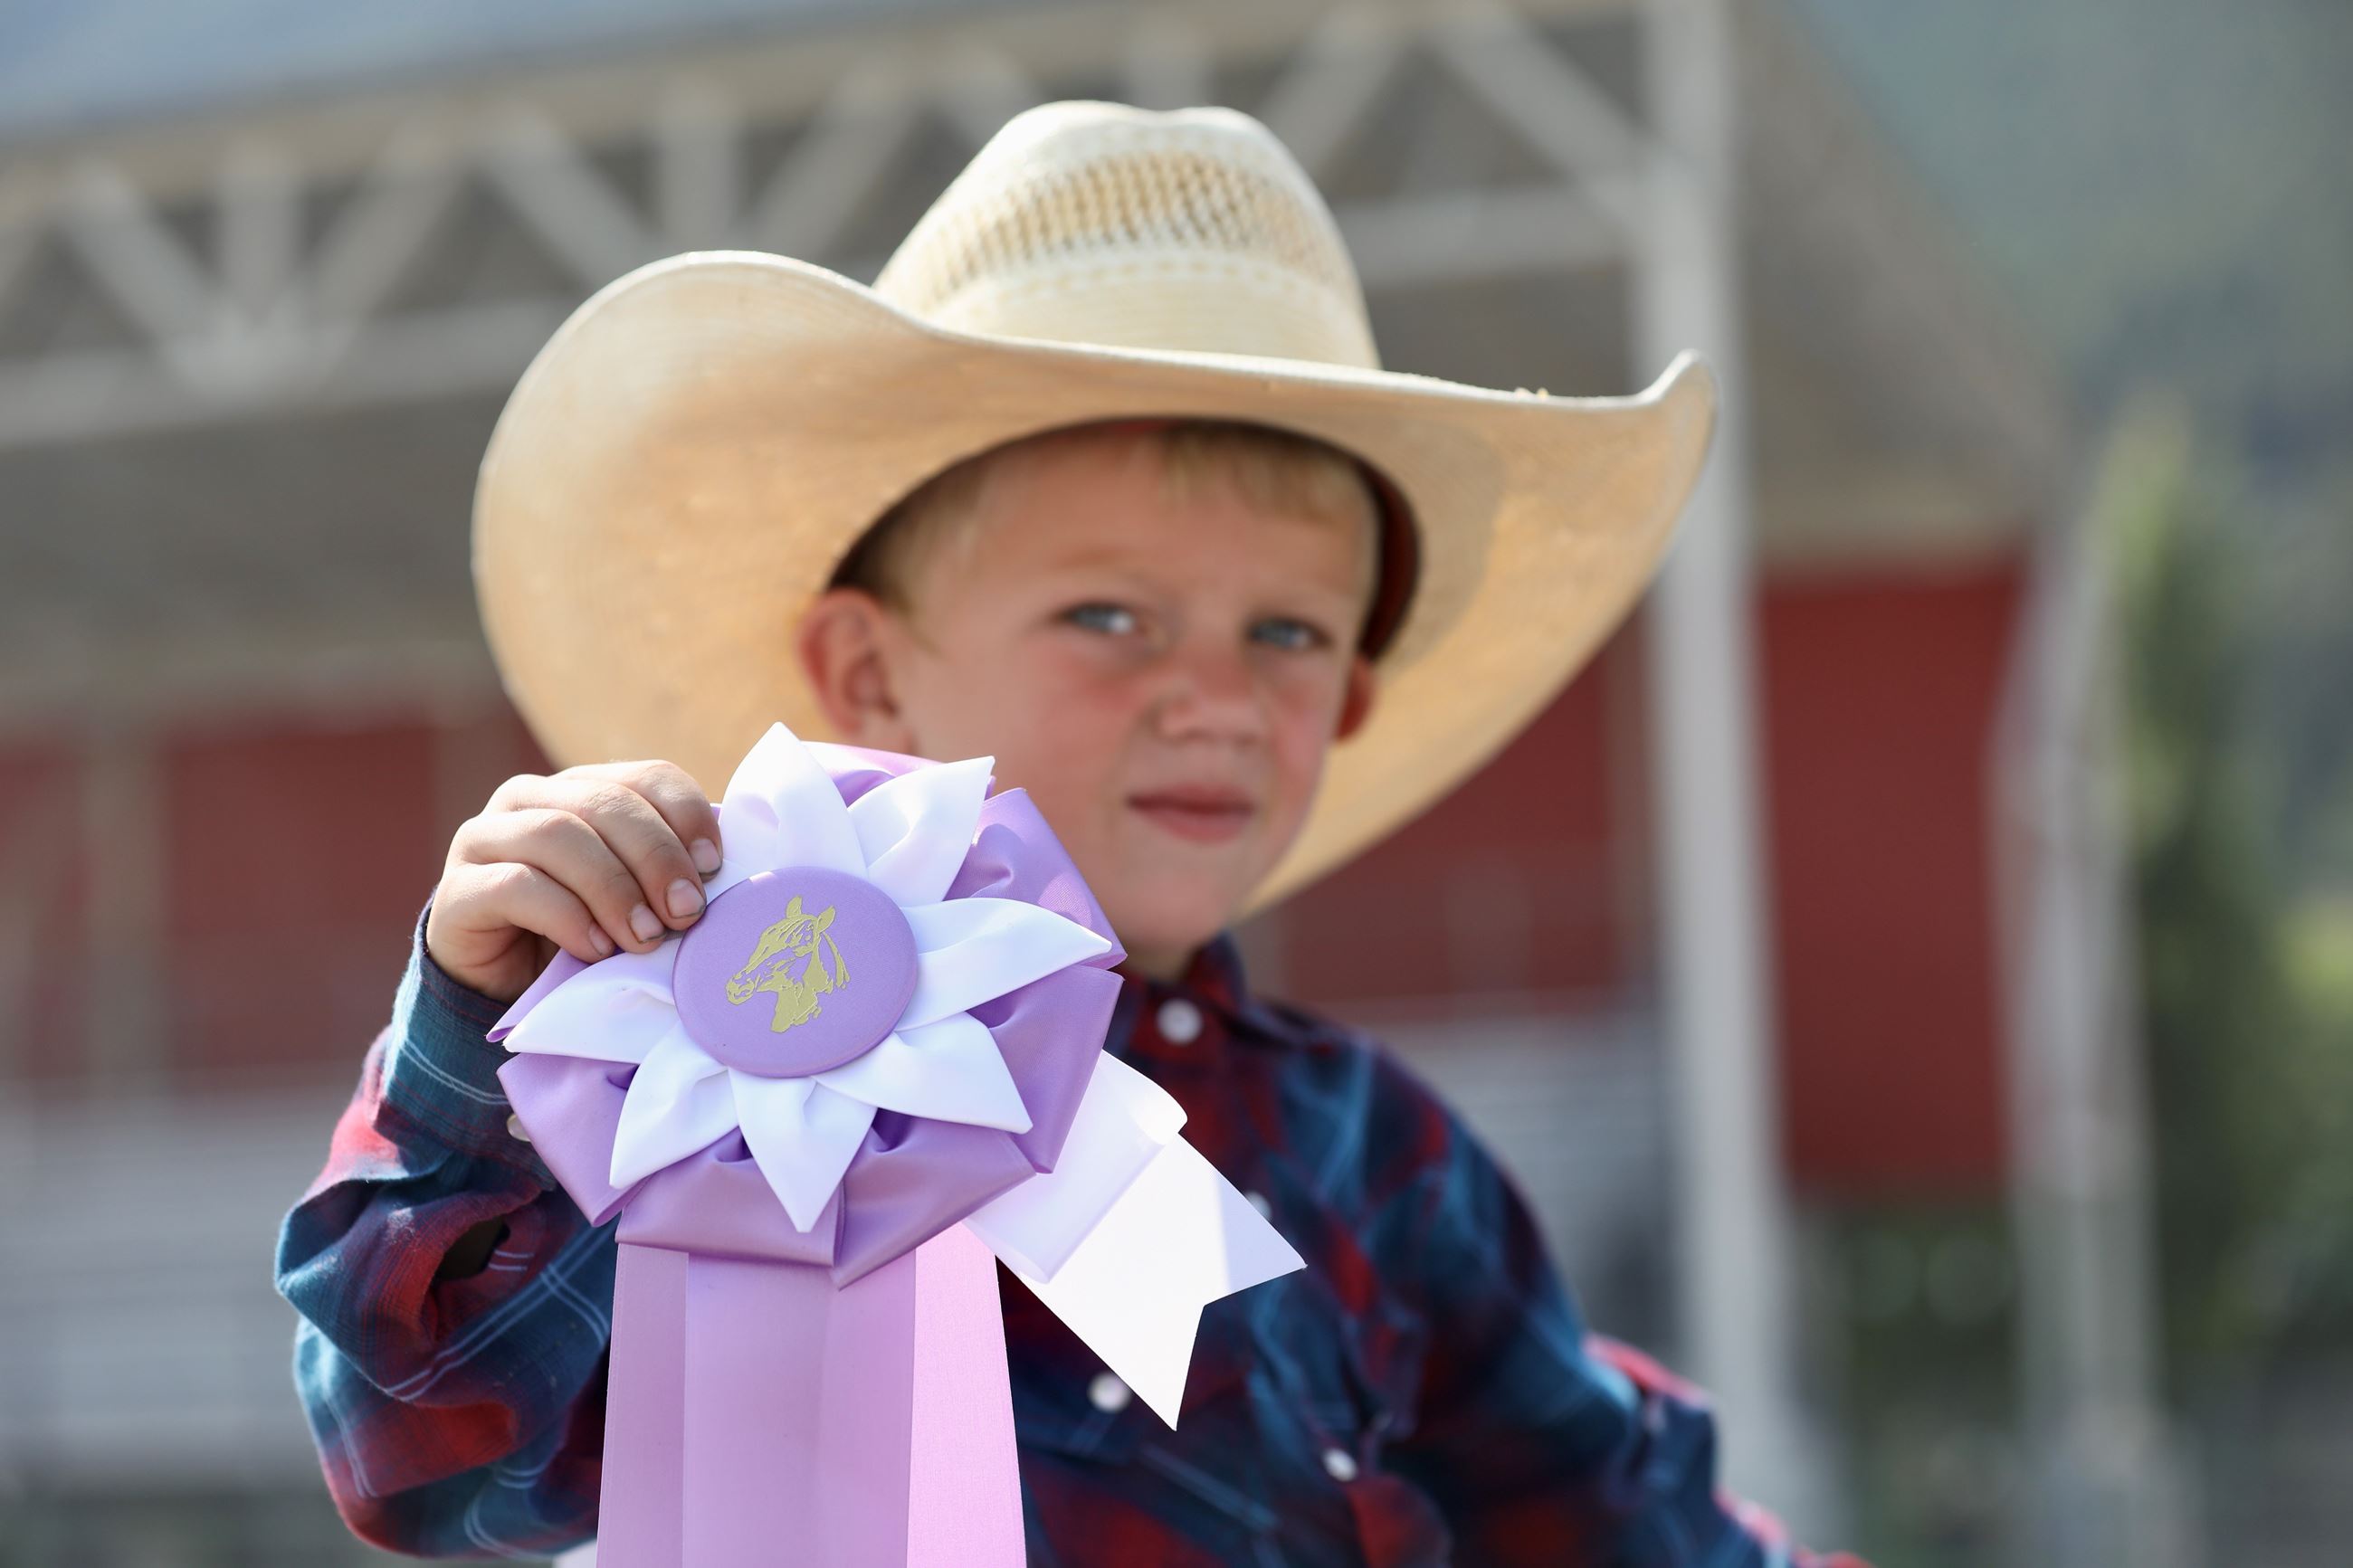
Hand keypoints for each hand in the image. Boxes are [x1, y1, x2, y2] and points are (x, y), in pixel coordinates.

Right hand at [426, 760, 723, 1002]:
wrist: (504, 987)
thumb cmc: (584, 933)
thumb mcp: (635, 898)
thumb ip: (666, 876)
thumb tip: (722, 878)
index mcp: (583, 788)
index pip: (646, 776)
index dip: (686, 815)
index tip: (716, 867)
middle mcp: (530, 799)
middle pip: (604, 803)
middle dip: (655, 857)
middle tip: (686, 912)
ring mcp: (485, 839)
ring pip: (558, 835)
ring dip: (612, 889)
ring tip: (644, 937)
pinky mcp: (458, 890)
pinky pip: (515, 886)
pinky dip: (565, 916)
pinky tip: (595, 949)